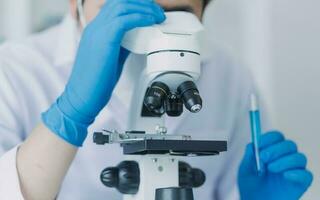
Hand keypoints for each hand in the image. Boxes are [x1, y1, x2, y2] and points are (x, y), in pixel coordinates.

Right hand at [42, 0, 165, 145]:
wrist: (82, 97)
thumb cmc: (96, 81)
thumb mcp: (112, 56)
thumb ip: (123, 43)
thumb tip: (139, 36)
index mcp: (95, 29)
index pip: (116, 6)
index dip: (135, 5)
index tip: (151, 11)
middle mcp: (95, 26)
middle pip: (120, 2)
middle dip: (142, 3)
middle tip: (158, 12)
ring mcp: (97, 32)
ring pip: (122, 6)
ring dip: (144, 8)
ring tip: (158, 16)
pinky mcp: (103, 40)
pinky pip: (124, 20)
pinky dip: (140, 18)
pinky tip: (151, 22)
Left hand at [238, 131, 312, 199]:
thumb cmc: (251, 186)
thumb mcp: (245, 170)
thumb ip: (249, 157)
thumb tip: (253, 144)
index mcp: (272, 151)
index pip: (276, 137)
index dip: (269, 138)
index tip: (259, 144)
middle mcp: (285, 158)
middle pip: (289, 145)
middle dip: (276, 149)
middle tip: (263, 157)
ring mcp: (294, 170)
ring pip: (299, 157)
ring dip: (284, 161)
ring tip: (271, 169)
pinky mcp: (301, 183)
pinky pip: (307, 175)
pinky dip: (297, 173)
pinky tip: (285, 176)